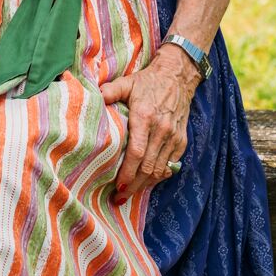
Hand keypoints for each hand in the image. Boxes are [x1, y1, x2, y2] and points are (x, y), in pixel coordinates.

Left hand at [100, 49, 199, 203]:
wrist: (177, 77)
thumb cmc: (147, 81)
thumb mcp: (126, 82)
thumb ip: (109, 91)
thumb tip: (93, 98)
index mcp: (145, 117)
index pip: (136, 152)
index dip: (127, 172)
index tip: (118, 186)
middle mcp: (161, 130)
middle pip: (148, 167)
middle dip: (134, 185)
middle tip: (119, 198)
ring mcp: (173, 137)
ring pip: (160, 169)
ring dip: (145, 185)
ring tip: (130, 194)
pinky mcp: (182, 141)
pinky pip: (171, 165)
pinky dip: (159, 176)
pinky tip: (146, 182)